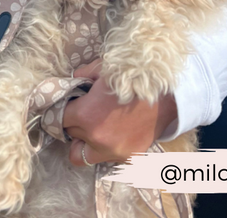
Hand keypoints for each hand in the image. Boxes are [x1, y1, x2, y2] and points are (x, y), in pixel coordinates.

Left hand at [62, 59, 177, 166]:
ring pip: (82, 155)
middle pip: (71, 135)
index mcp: (86, 115)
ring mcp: (112, 151)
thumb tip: (71, 81)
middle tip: (83, 112)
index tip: (68, 105)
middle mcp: (96, 138)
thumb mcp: (103, 68)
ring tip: (93, 128)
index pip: (60, 119)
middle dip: (74, 123)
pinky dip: (105, 148)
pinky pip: (106, 158)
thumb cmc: (133, 78)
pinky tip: (114, 132)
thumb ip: (82, 75)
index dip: (63, 109)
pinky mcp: (128, 157)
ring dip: (84, 143)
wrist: (167, 94)